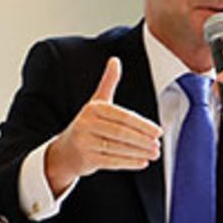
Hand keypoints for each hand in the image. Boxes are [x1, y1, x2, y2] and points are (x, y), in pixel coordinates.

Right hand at [45, 57, 161, 194]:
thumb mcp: (96, 103)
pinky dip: (129, 163)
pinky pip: (112, 161)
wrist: (64, 151)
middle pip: (121, 133)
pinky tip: (143, 162)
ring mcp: (85, 142)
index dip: (142, 125)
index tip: (158, 131)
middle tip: (158, 145)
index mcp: (93, 108)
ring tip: (154, 153)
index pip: (123, 116)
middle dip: (142, 140)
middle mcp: (86, 124)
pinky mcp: (86, 159)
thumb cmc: (87, 125)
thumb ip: (108, 83)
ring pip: (118, 148)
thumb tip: (115, 60)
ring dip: (139, 152)